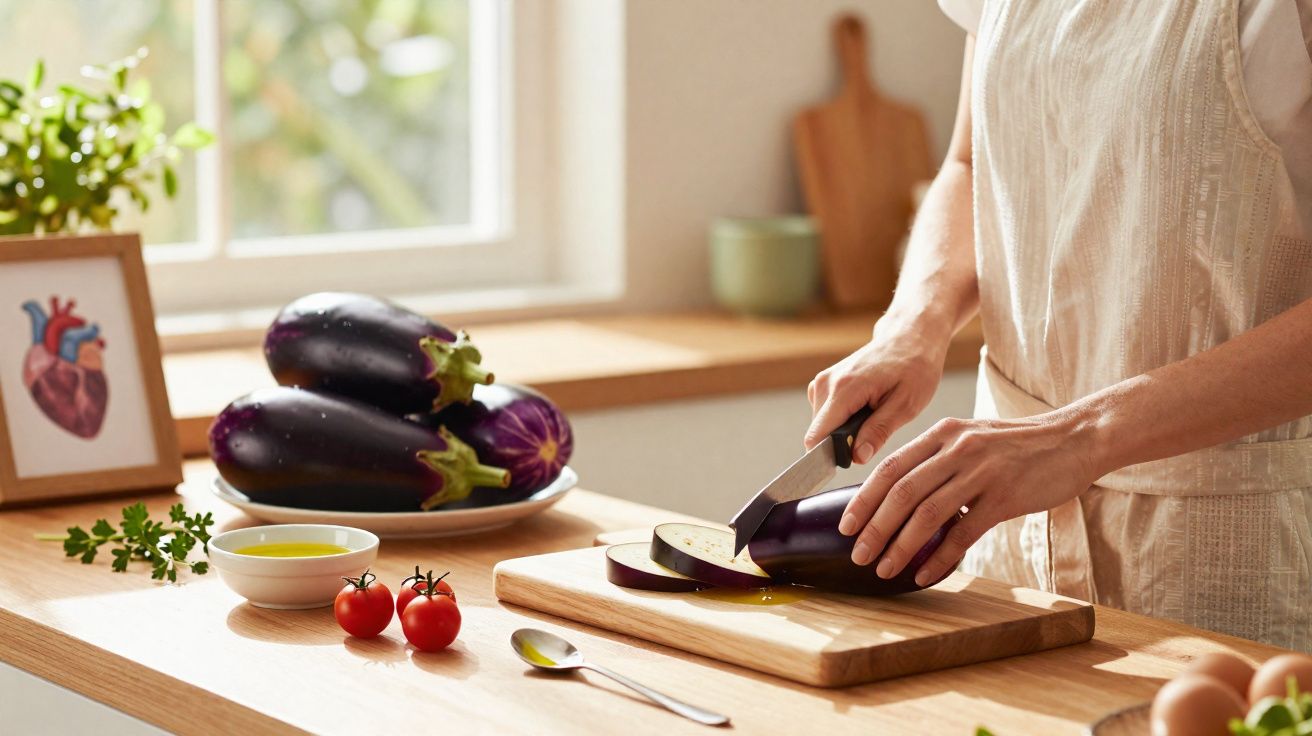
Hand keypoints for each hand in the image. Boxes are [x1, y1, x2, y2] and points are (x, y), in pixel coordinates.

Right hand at [806, 319, 949, 463]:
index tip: (849, 463)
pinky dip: (843, 420)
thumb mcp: (906, 404)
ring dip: (844, 432)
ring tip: (874, 417)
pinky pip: (825, 415)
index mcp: (844, 389)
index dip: (828, 457)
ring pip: (822, 426)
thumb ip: (879, 431)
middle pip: (820, 434)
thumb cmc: (914, 367)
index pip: (818, 436)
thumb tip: (857, 457)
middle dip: (843, 444)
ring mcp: (823, 381)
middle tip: (876, 435)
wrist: (910, 337)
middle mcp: (826, 383)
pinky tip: (866, 410)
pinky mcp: (825, 383)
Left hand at [838, 411, 1100, 585]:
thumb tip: (901, 496)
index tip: (846, 525)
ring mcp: (981, 472)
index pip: (890, 468)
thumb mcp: (971, 439)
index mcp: (942, 434)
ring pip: (927, 514)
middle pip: (901, 492)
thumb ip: (937, 460)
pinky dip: (939, 557)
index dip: (863, 499)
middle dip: (874, 527)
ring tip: (883, 569)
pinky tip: (923, 574)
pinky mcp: (1005, 496)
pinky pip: (963, 533)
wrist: (1074, 439)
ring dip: (900, 546)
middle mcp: (956, 449)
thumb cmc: (1019, 445)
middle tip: (858, 554)